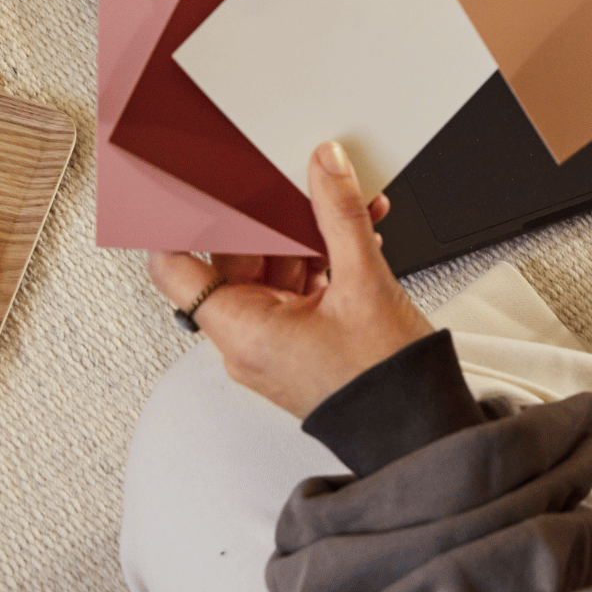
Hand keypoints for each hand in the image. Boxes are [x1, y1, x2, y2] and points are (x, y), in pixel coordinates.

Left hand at [149, 142, 432, 418]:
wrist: (415, 426)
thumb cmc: (382, 382)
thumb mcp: (364, 282)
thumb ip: (340, 214)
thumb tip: (325, 166)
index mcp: (243, 330)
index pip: (176, 268)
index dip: (178, 221)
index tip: (189, 187)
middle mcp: (249, 339)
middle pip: (237, 258)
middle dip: (272, 217)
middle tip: (298, 186)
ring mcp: (275, 341)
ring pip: (274, 267)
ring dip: (309, 235)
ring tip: (346, 212)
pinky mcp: (300, 340)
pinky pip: (299, 286)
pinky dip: (324, 258)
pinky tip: (356, 238)